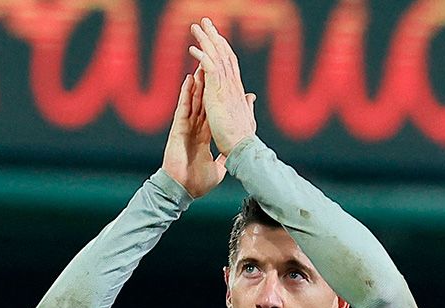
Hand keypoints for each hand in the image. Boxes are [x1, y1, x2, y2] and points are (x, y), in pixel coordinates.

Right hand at [161, 70, 225, 198]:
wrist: (182, 191)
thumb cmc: (197, 183)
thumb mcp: (219, 168)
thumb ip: (226, 156)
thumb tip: (235, 151)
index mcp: (204, 137)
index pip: (213, 113)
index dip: (218, 99)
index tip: (225, 86)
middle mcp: (195, 129)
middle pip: (203, 102)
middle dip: (208, 85)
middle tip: (213, 67)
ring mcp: (186, 128)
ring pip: (194, 101)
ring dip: (198, 83)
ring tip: (202, 65)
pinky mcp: (178, 129)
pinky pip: (183, 107)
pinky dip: (186, 93)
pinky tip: (189, 80)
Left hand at [188, 17, 257, 155]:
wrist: (242, 148)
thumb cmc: (243, 138)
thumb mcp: (247, 118)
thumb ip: (247, 105)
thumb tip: (251, 96)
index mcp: (238, 91)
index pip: (231, 64)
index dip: (224, 48)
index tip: (217, 36)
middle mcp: (233, 86)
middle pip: (224, 55)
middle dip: (214, 37)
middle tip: (206, 22)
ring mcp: (226, 88)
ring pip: (216, 58)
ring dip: (206, 40)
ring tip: (196, 26)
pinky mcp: (218, 93)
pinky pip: (210, 70)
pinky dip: (202, 57)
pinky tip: (192, 48)